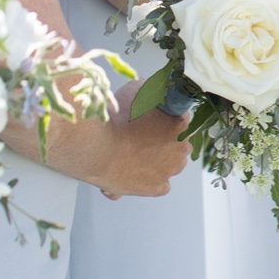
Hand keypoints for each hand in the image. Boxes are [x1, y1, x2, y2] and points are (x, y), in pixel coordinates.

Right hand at [91, 80, 190, 198]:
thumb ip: (148, 91)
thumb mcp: (133, 90)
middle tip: (142, 135)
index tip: (152, 118)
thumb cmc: (115, 119)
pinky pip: (160, 184)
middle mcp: (181, 148)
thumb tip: (149, 90)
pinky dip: (150, 179)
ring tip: (136, 155)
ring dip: (159, 159)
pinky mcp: (156, 188)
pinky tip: (135, 172)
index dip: (166, 117)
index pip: (181, 117)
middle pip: (179, 142)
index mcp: (180, 122)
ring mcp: (170, 170)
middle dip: (165, 139)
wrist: (97, 148)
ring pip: (171, 164)